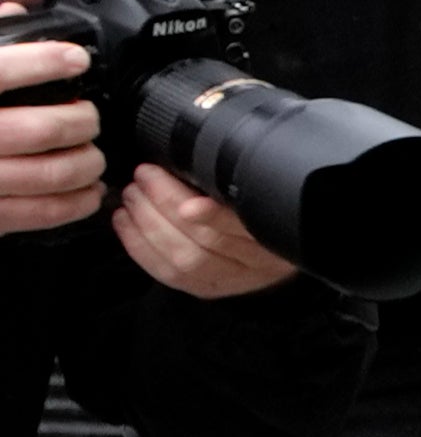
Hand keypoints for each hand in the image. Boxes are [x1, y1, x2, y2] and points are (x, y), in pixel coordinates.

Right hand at [0, 32, 100, 241]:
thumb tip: (11, 15)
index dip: (41, 62)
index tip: (74, 59)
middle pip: (38, 129)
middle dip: (80, 121)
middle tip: (89, 116)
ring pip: (47, 173)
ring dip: (85, 163)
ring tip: (93, 154)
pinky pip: (37, 212)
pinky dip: (74, 203)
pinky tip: (87, 191)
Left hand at [110, 168, 287, 294]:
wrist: (277, 250)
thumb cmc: (267, 208)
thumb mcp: (266, 187)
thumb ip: (239, 175)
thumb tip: (201, 149)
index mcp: (279, 232)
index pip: (243, 226)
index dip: (214, 217)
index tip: (189, 202)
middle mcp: (258, 262)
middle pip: (206, 241)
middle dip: (167, 205)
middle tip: (145, 176)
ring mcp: (230, 279)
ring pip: (184, 259)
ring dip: (148, 224)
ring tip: (132, 195)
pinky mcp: (205, 287)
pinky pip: (168, 274)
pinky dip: (140, 247)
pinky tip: (125, 222)